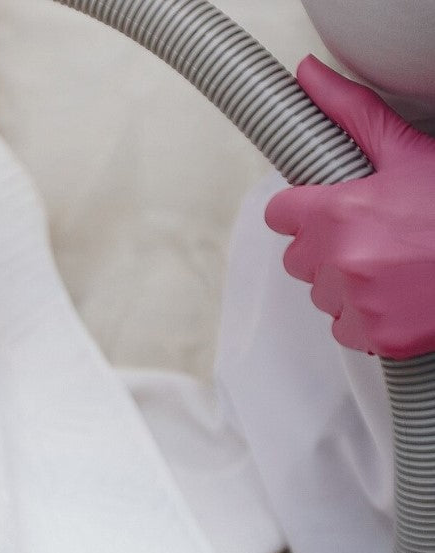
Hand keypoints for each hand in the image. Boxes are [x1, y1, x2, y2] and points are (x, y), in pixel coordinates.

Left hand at [265, 56, 434, 359]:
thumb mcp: (410, 152)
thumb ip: (353, 114)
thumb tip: (309, 76)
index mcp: (340, 211)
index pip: (280, 214)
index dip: (306, 209)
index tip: (331, 209)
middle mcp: (339, 259)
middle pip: (298, 256)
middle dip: (327, 246)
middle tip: (379, 236)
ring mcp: (355, 301)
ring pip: (322, 292)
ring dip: (348, 282)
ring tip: (397, 265)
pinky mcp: (373, 336)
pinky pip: (345, 329)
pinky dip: (367, 318)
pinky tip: (400, 296)